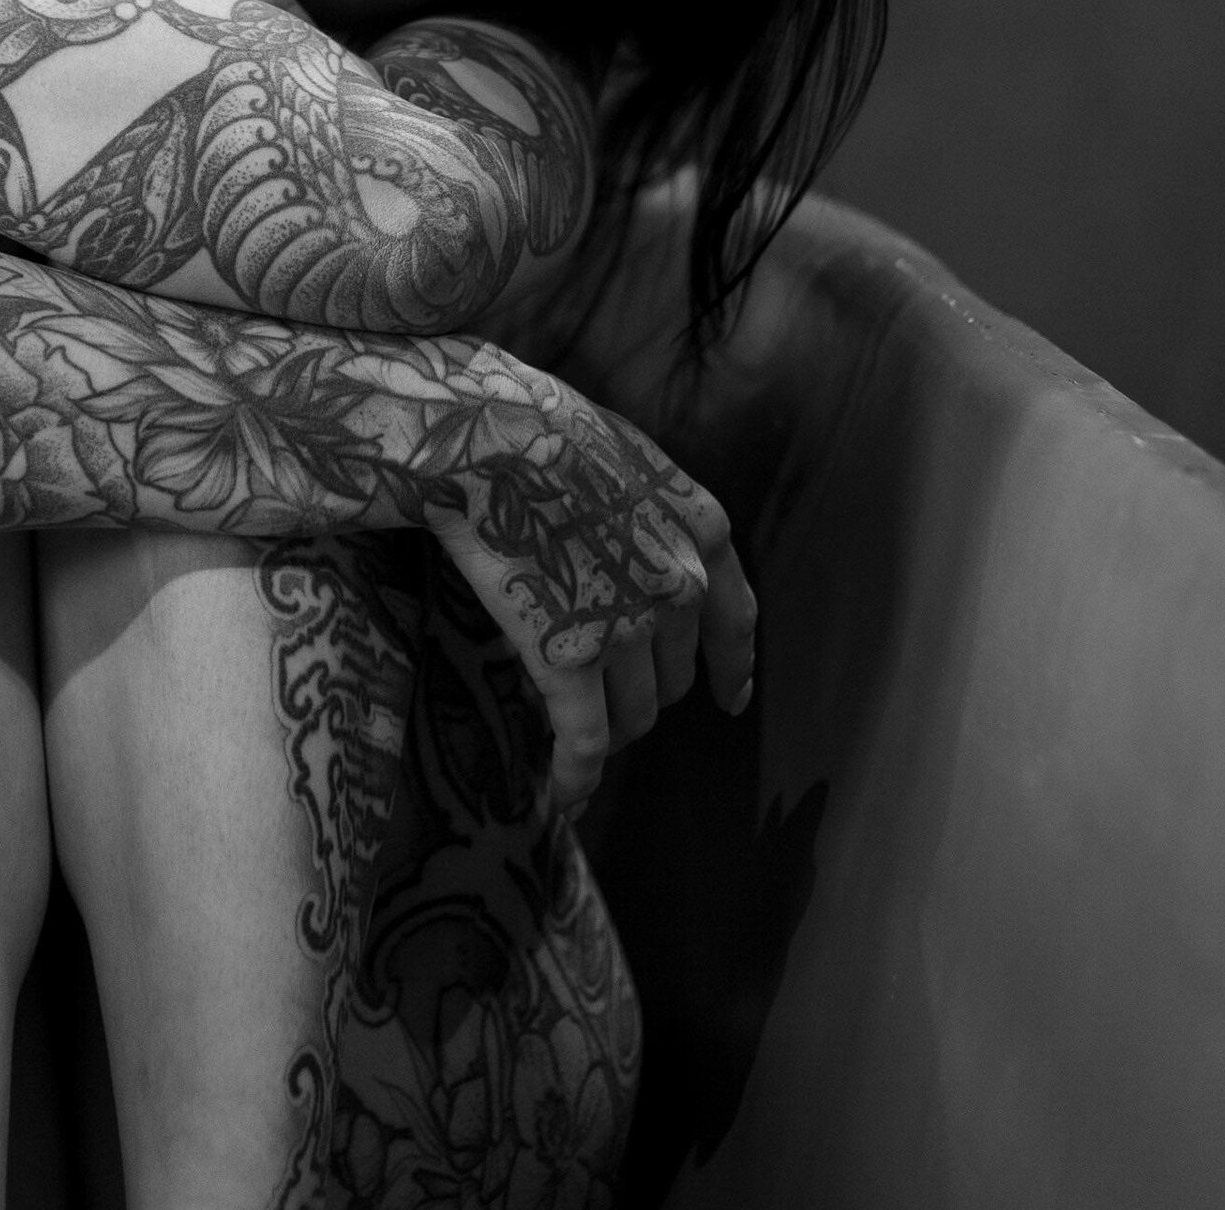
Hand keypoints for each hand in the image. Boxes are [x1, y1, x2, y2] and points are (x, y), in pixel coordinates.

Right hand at [427, 387, 754, 813]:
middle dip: (641, 691)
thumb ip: (645, 508)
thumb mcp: (625, 456)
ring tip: (571, 736)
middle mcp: (682, 585)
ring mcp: (630, 626)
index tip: (729, 696)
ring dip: (605, 732)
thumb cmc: (539, 428)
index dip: (732, 667)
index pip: (736, 619)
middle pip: (673, 675)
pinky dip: (574, 777)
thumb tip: (628, 535)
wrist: (488, 436)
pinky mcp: (571, 659)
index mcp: (702, 529)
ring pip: (631, 714)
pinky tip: (561, 796)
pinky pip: (583, 740)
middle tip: (598, 694)